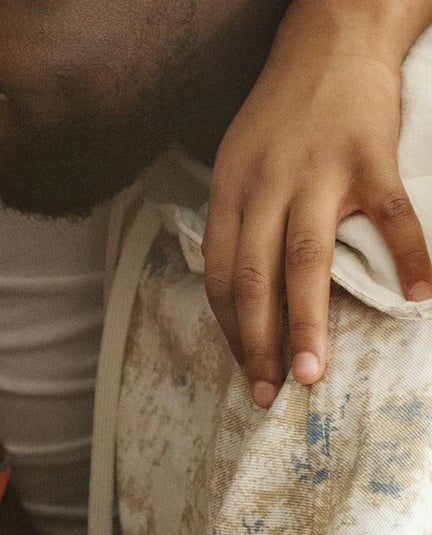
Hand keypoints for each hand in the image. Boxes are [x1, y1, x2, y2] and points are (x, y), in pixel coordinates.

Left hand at [204, 4, 431, 405]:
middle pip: (256, 280)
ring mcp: (317, 174)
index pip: (222, 277)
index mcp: (229, 194)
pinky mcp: (369, 158)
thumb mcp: (239, 163)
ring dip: (307, 323)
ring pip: (306, 262)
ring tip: (312, 373)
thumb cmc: (284, 113)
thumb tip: (241, 288)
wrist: (332, 41)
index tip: (244, 373)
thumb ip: (241, 220)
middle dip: (258, 344)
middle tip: (268, 394)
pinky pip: (391, 216)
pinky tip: (419, 296)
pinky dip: (409, 256)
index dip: (231, 330)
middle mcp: (264, 188)